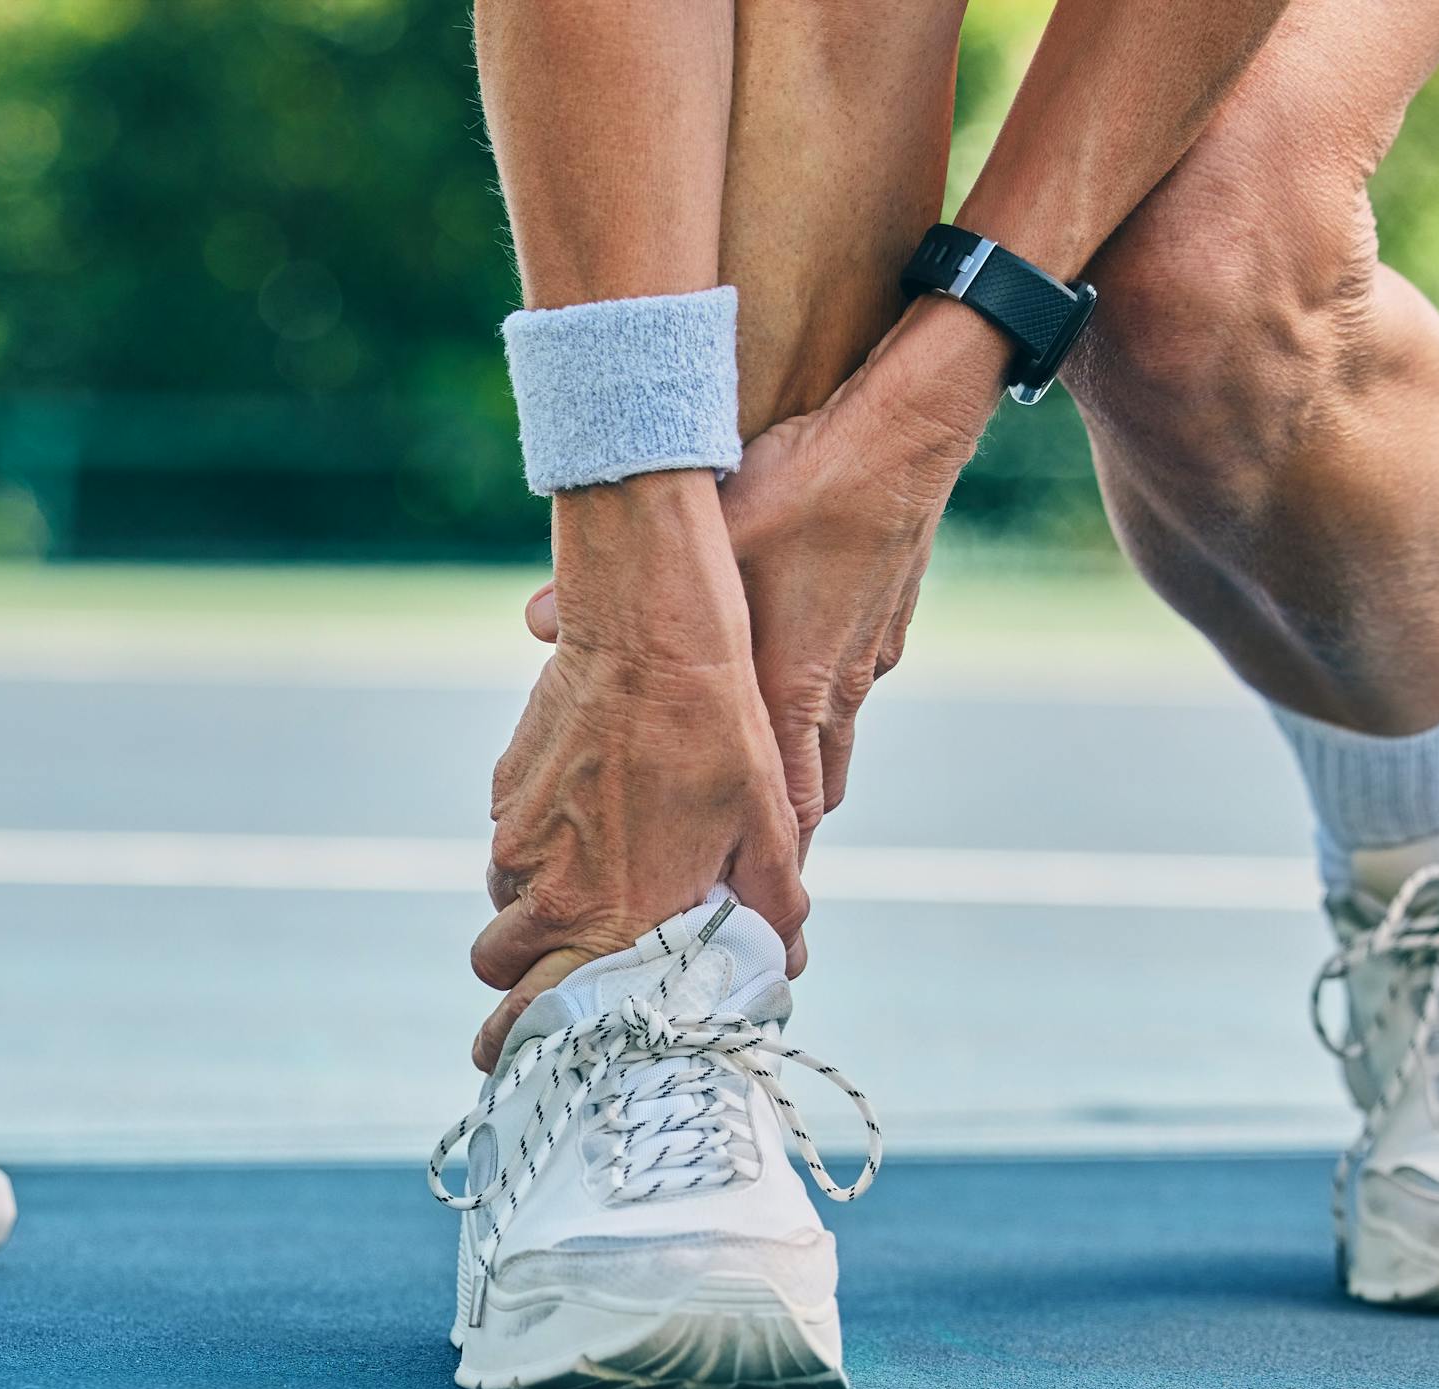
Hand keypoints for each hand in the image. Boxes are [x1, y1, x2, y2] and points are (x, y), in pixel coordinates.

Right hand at [471, 473, 807, 1069]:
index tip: (523, 1063)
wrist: (650, 634)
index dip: (525, 1046)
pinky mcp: (505, 791)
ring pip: (505, 905)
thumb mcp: (763, 828)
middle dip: (515, 986)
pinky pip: (510, 844)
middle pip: (498, 972)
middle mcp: (548, 889)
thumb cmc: (718, 732)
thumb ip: (772, 910)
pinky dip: (537, 850)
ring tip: (590, 886)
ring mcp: (515, 838)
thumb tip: (784, 965)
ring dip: (534, 912)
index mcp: (611, 918)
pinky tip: (590, 816)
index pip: (540, 1016)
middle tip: (544, 986)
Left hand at [523, 309, 1000, 839]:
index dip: (764, 861)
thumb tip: (534, 623)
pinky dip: (823, 721)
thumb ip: (618, 592)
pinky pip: (850, 698)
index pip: (783, 808)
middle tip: (741, 873)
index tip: (736, 897)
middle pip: (812, 796)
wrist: (904, 442)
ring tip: (763, 818)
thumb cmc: (801, 487)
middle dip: (778, 841)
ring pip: (835, 752)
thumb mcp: (700, 533)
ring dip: (801, 785)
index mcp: (788, 687)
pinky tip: (796, 705)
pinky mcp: (883, 633)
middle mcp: (833, 691)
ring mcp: (865, 663)